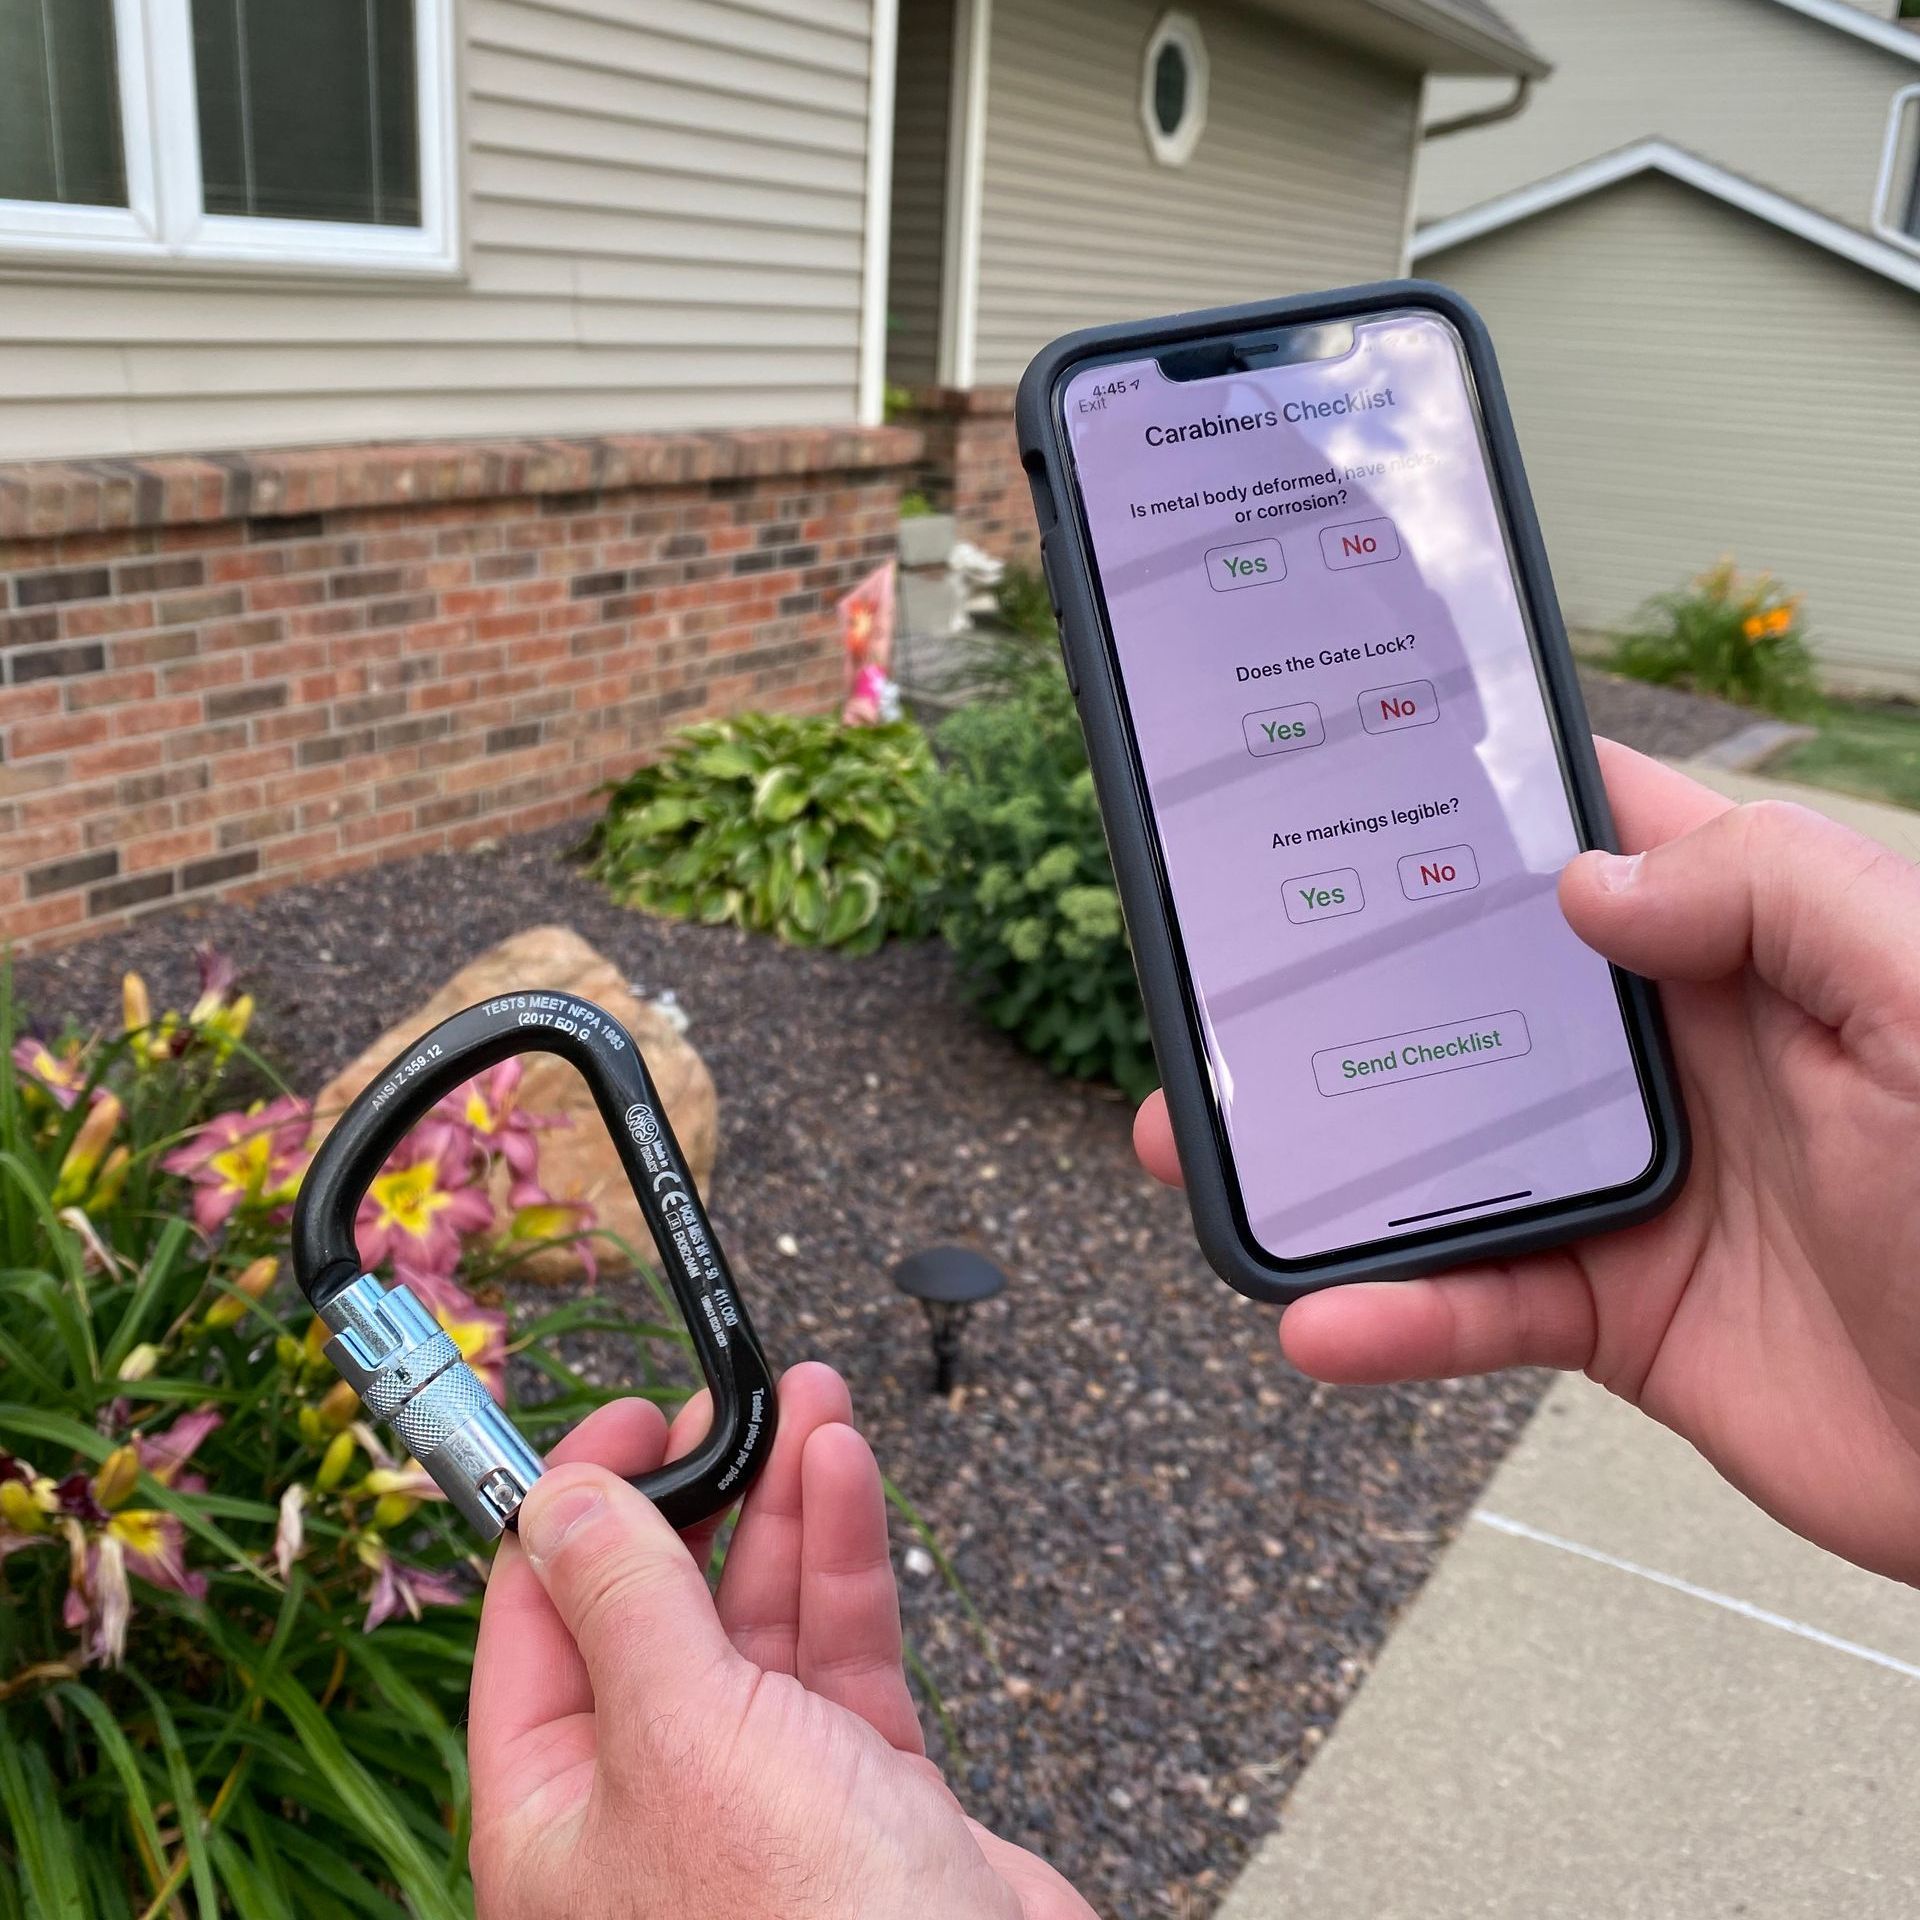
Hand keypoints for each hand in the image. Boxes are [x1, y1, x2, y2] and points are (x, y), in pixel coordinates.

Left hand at [468, 1363, 1094, 1918]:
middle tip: (721, 1404)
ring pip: (760, 1615)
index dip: (572, 1507)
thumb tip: (561, 1499)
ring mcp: (764, 1792)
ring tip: (807, 1401)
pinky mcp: (863, 1789)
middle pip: (657, 1606)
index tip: (624, 1420)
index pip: (538, 1623)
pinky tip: (843, 1473)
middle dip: (697, 1490)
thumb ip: (627, 1605)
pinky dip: (844, 1557)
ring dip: (782, 1501)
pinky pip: (840, 1649)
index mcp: (559, 1811)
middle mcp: (652, 1797)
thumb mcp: (682, 1742)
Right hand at [1138, 741, 1919, 1584]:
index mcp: (1749, 950)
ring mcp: (1628, 1180)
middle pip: (1468, 992)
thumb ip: (1779, 901)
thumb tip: (1584, 886)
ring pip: (1434, 1145)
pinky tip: (1325, 1316)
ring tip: (1195, 1142)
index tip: (1339, 771)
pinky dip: (1395, 1311)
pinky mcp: (1613, 1306)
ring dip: (1318, 1150)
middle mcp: (1670, 1054)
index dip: (1474, 797)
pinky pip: (1477, 1302)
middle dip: (1335, 979)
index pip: (1590, 838)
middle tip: (1216, 973)